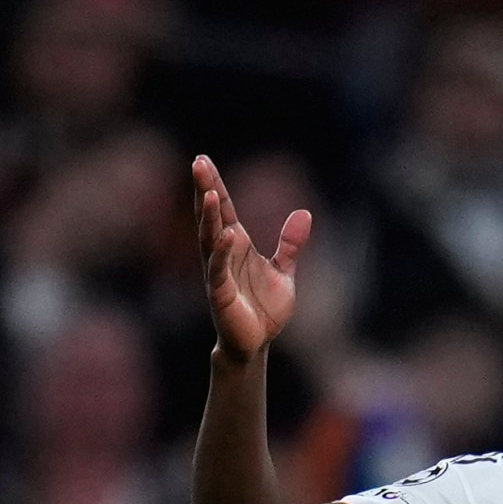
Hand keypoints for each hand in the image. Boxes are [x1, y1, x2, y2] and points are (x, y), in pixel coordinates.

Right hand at [193, 155, 310, 361]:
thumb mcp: (283, 270)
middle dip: (204, 190)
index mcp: (236, 245)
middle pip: (210, 217)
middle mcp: (223, 254)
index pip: (223, 209)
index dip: (214, 186)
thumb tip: (304, 213)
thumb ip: (290, 243)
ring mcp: (218, 273)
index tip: (203, 160)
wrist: (257, 343)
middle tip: (198, 163)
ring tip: (206, 192)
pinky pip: (219, 269)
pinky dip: (222, 252)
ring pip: (210, 239)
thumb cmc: (264, 307)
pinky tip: (227, 234)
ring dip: (208, 217)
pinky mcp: (220, 294)